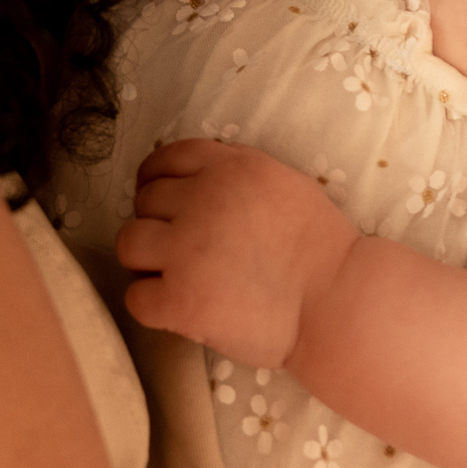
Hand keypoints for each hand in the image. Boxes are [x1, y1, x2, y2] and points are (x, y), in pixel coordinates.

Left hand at [115, 139, 359, 367]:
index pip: (164, 159)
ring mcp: (186, 251)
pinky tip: (178, 308)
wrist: (337, 302)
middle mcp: (202, 200)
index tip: (159, 201)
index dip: (154, 180)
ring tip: (174, 276)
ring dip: (146, 260)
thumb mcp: (281, 182)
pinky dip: (152, 304)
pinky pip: (136, 297)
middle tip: (181, 248)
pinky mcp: (180, 300)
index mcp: (229, 168)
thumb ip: (235, 174)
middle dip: (157, 223)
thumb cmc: (319, 247)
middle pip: (143, 202)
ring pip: (129, 244)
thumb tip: (193, 181)